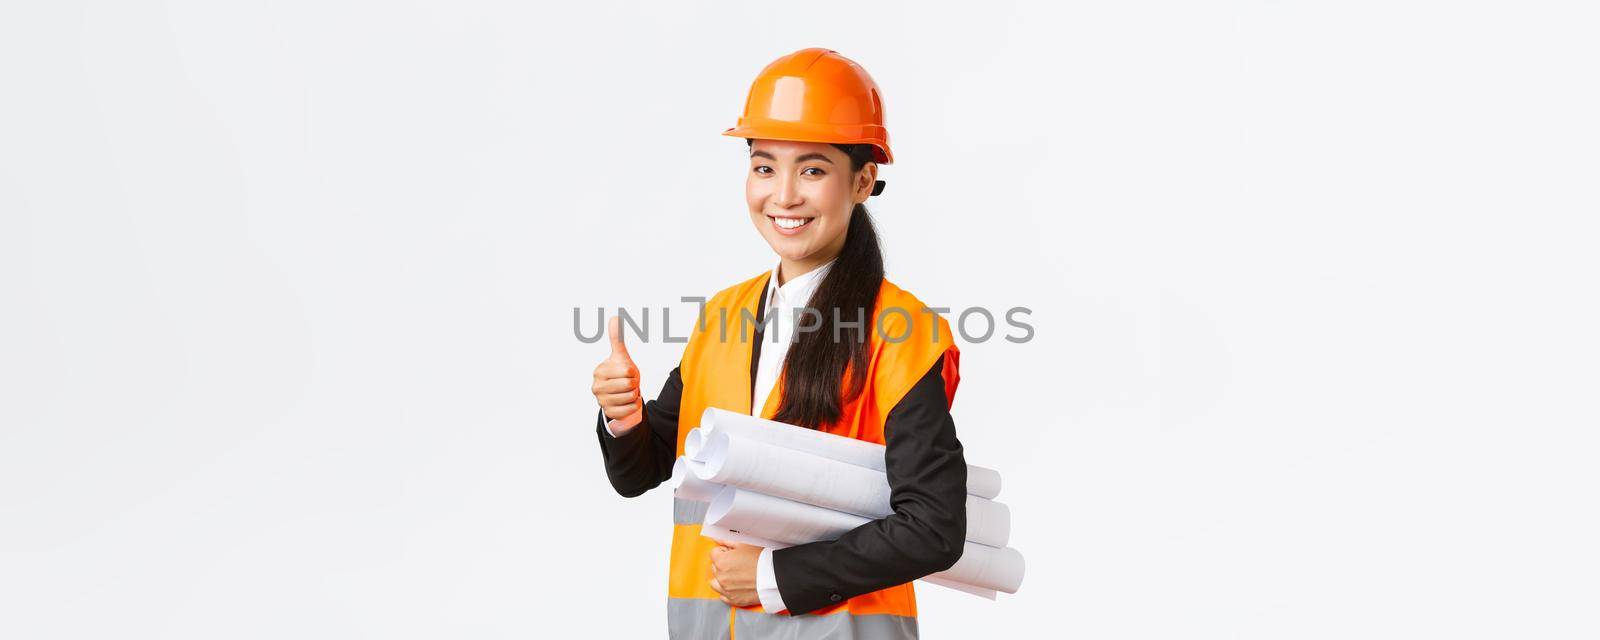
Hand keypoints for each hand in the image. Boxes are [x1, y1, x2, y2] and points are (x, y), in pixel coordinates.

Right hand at [591, 315, 640, 430]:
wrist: (622, 394)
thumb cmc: (621, 374)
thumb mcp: (621, 357)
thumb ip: (617, 339)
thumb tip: (614, 317)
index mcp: (599, 371)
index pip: (627, 371)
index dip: (632, 372)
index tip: (626, 374)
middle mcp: (596, 387)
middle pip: (629, 385)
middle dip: (633, 384)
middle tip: (628, 384)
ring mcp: (601, 401)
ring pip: (630, 397)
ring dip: (634, 395)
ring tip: (627, 392)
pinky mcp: (609, 413)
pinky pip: (630, 409)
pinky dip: (634, 406)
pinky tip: (628, 402)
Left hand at [708, 540, 762, 607]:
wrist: (775, 578)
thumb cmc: (761, 560)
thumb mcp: (744, 545)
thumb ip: (726, 541)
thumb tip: (716, 538)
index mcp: (721, 562)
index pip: (714, 553)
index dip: (724, 551)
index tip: (733, 553)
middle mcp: (720, 577)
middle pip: (715, 567)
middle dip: (723, 563)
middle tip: (738, 562)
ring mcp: (726, 590)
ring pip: (716, 582)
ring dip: (722, 578)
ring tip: (736, 574)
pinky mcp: (733, 600)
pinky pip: (723, 595)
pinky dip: (727, 590)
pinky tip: (736, 585)